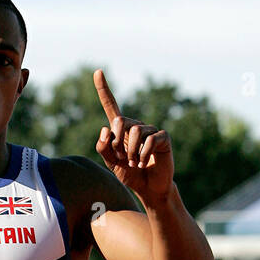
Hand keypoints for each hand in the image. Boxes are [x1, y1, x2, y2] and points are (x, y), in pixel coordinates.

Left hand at [93, 69, 174, 206]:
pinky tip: (143, 162)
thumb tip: (105, 129)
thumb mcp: (111, 164)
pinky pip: (150, 140)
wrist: (149, 188)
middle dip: (117, 143)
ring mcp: (150, 130)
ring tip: (134, 163)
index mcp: (121, 130)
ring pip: (134, 132)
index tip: (97, 71)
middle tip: (122, 158)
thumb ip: (103, 148)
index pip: (111, 106)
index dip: (104, 89)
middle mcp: (135, 126)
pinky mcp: (163, 138)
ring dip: (131, 153)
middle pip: (120, 121)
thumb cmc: (130, 174)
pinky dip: (143, 154)